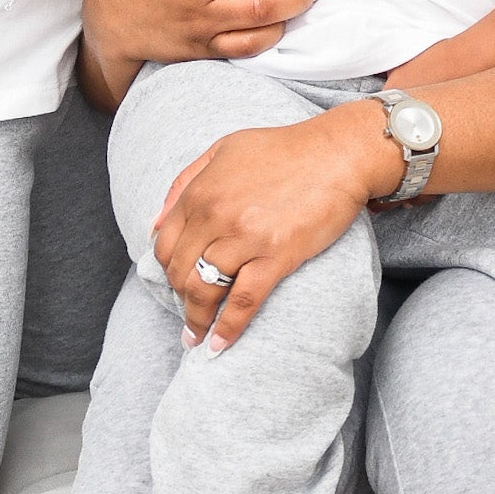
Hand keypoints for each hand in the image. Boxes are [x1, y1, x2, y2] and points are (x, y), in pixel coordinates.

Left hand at [158, 101, 395, 346]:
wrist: (338, 153)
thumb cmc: (285, 149)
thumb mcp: (224, 149)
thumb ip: (186, 181)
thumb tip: (155, 223)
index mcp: (201, 192)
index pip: (165, 244)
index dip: (166, 270)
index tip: (176, 283)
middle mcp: (216, 215)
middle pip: (180, 272)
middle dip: (180, 298)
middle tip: (188, 313)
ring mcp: (246, 237)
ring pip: (204, 290)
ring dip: (196, 320)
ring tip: (196, 337)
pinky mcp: (277, 256)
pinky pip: (243, 300)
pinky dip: (228, 327)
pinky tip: (219, 344)